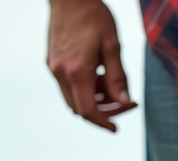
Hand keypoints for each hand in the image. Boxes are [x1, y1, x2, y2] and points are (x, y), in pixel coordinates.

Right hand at [47, 0, 137, 131]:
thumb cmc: (94, 16)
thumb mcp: (112, 46)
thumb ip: (118, 77)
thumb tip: (125, 101)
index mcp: (77, 71)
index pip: (88, 111)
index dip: (103, 122)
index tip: (116, 128)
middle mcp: (60, 73)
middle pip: (80, 109)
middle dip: (102, 112)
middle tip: (124, 103)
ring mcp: (53, 67)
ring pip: (73, 98)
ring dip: (93, 99)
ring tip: (112, 85)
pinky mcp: (52, 61)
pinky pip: (67, 85)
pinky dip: (84, 88)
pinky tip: (98, 75)